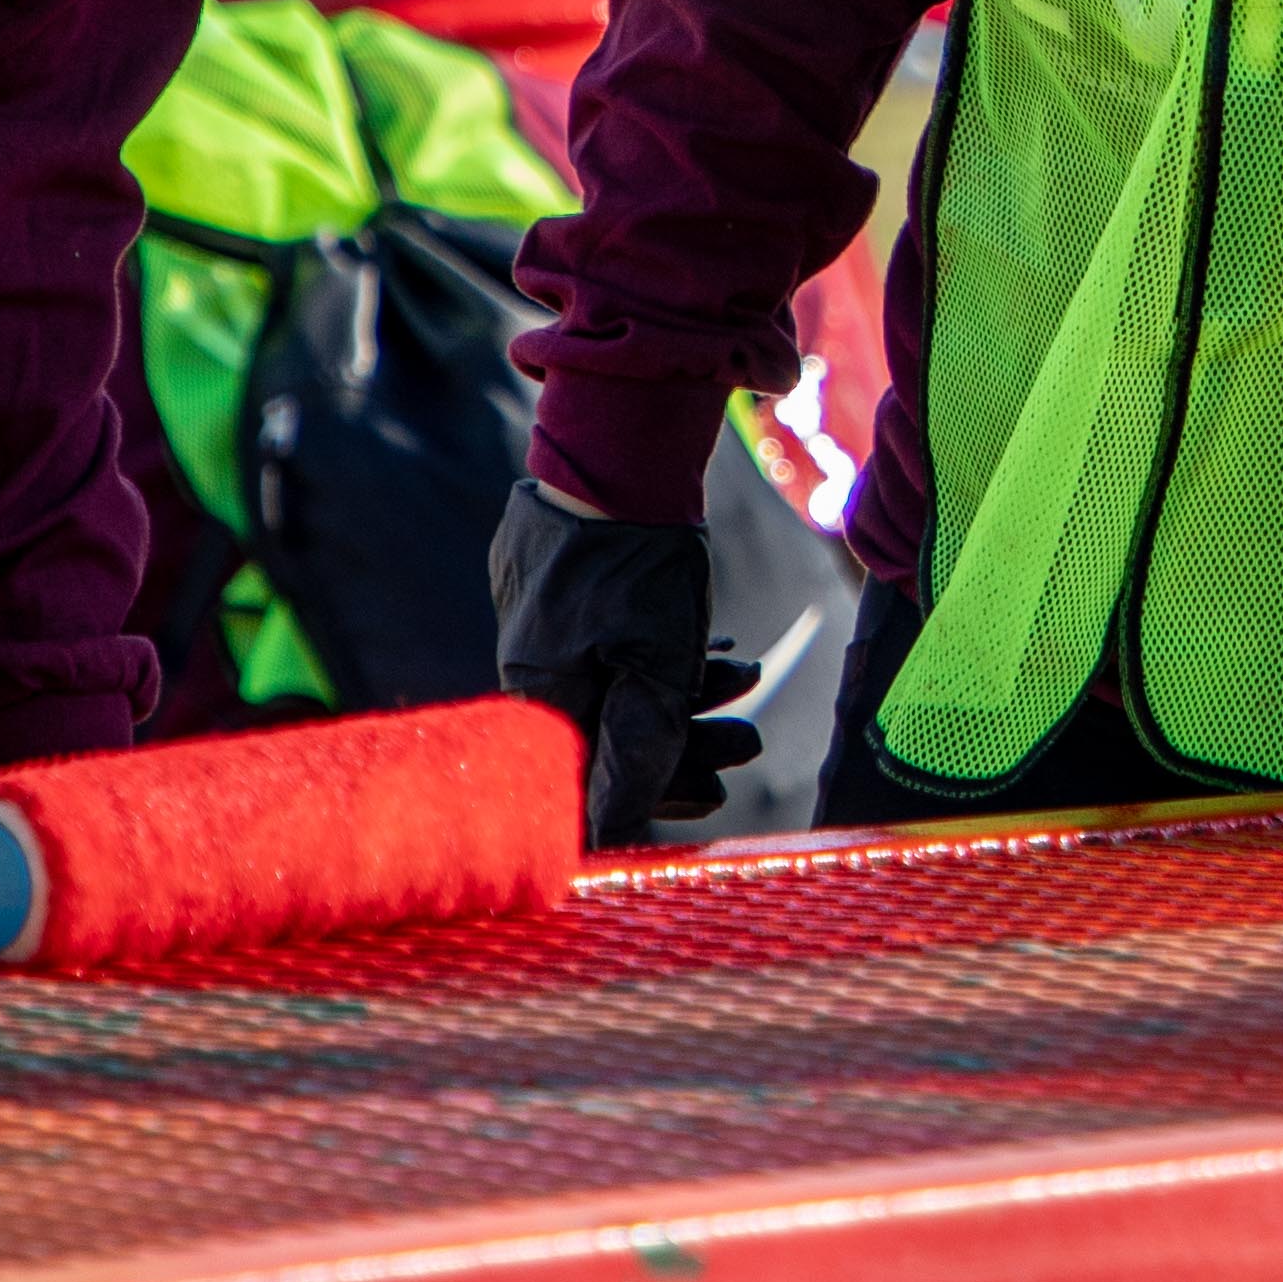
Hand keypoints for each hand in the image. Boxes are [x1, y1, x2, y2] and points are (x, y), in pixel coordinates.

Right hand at [488, 480, 765, 847]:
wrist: (616, 451)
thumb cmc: (635, 563)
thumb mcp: (655, 667)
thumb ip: (640, 752)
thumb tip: (615, 830)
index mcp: (544, 700)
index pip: (587, 785)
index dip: (652, 800)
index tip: (712, 797)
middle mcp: (533, 672)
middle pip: (610, 738)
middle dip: (687, 747)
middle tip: (749, 744)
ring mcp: (545, 630)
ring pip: (619, 691)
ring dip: (687, 701)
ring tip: (748, 684)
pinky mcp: (562, 596)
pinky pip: (614, 652)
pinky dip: (666, 660)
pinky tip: (717, 653)